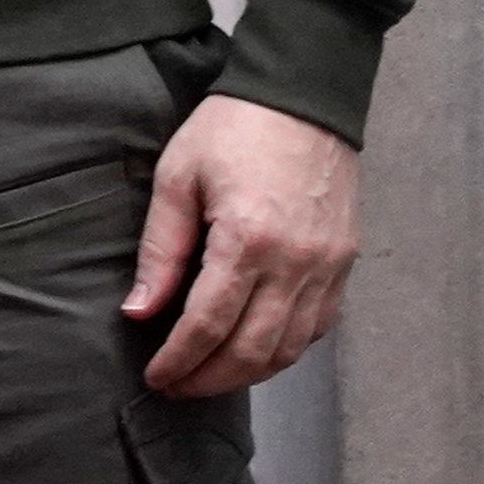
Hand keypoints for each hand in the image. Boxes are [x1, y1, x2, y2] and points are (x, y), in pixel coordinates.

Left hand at [124, 93, 359, 395]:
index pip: (208, 325)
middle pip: (252, 351)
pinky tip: (255, 350)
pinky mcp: (344, 263)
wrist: (302, 97)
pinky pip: (316, 328)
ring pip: (288, 349)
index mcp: (248, 239)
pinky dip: (284, 350)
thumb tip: (139, 309)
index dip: (179, 360)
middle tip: (177, 386)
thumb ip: (160, 249)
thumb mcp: (177, 176)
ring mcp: (327, 267)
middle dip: (209, 379)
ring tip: (209, 375)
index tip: (155, 376)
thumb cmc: (233, 128)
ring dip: (247, 373)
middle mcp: (295, 262)